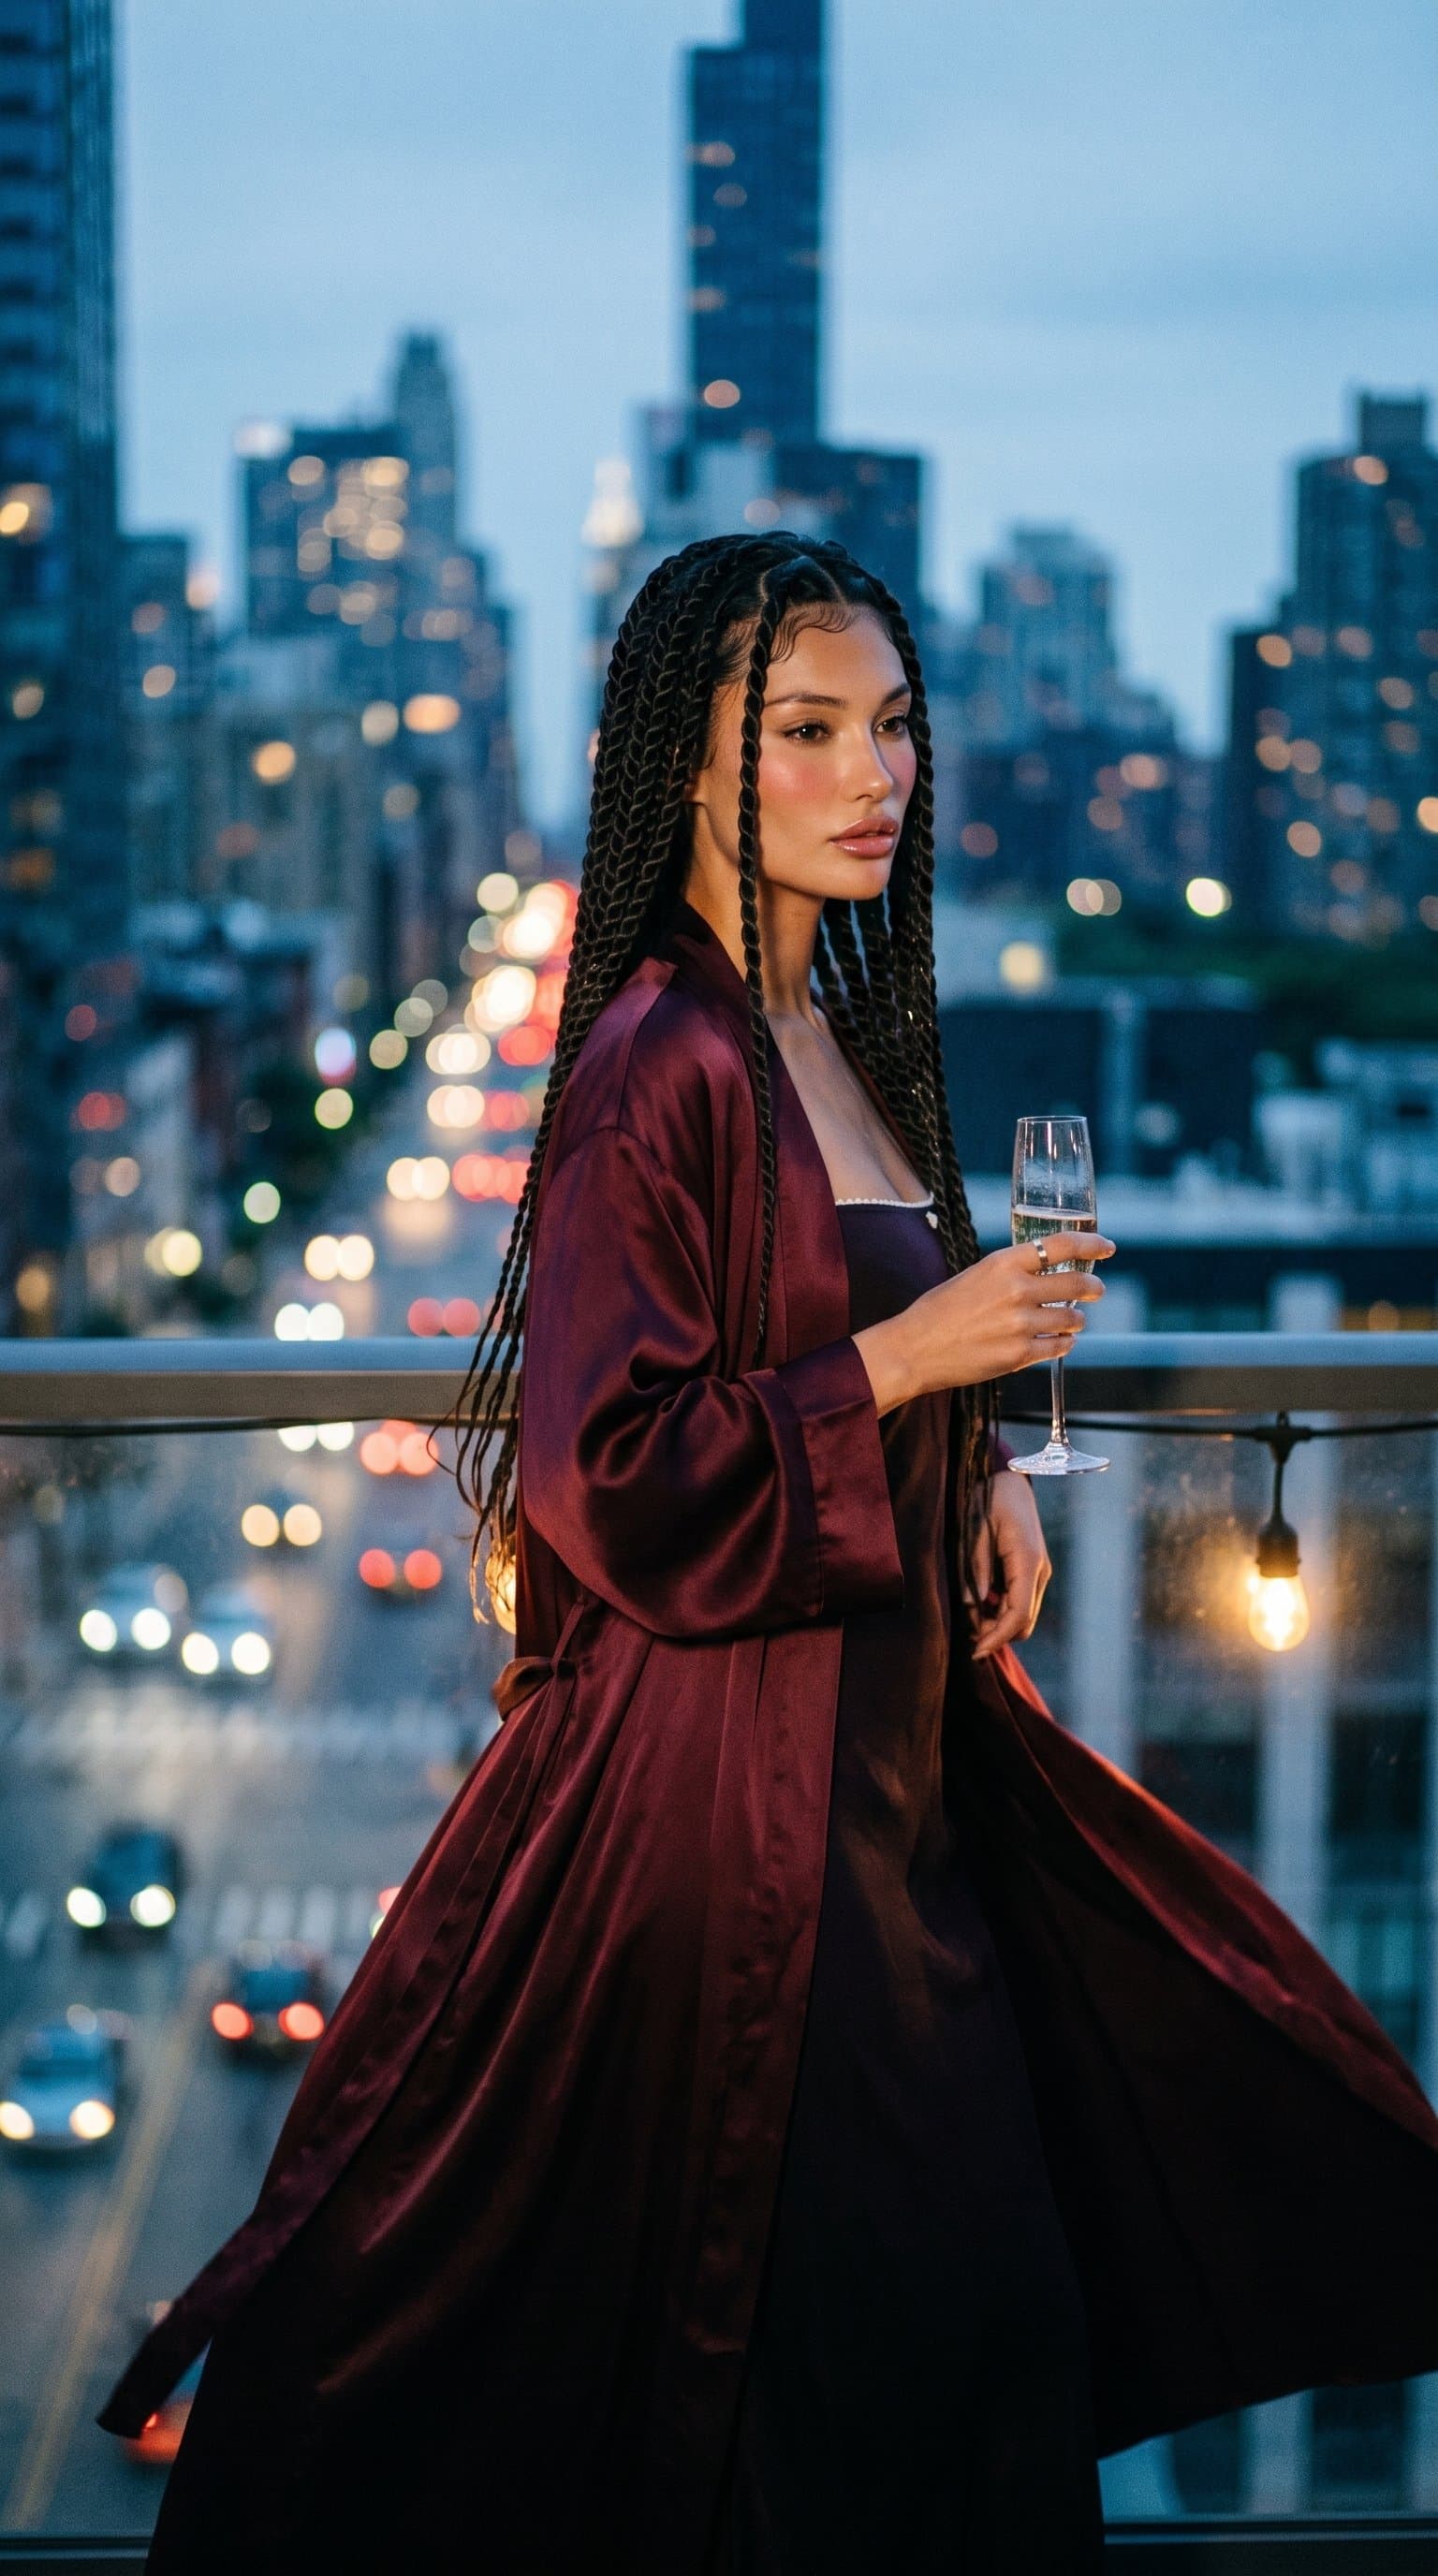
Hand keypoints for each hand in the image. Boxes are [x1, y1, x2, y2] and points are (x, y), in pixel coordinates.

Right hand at [853, 1231, 1116, 1413]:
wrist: (914, 1349)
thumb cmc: (939, 1311)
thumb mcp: (975, 1276)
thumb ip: (1010, 1273)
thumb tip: (1044, 1273)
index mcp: (1003, 1262)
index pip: (1061, 1245)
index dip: (1091, 1244)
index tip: (1107, 1247)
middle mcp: (1017, 1289)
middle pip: (1076, 1283)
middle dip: (1093, 1287)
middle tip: (1097, 1290)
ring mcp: (1021, 1323)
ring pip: (1072, 1318)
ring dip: (1076, 1319)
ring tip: (1071, 1320)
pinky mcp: (1020, 1354)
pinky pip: (1059, 1347)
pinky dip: (1063, 1343)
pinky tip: (1060, 1341)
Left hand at [965, 1469, 1051, 1660]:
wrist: (1009, 1482)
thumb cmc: (989, 1500)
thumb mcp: (975, 1531)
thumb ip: (975, 1569)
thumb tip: (971, 1604)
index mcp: (1028, 1561)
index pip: (1019, 1614)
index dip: (997, 1637)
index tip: (975, 1651)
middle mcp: (1039, 1572)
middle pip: (1024, 1623)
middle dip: (996, 1634)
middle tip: (965, 1634)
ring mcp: (1039, 1573)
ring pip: (1023, 1616)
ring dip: (998, 1624)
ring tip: (968, 1617)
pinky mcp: (1032, 1573)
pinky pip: (1020, 1602)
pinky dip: (1001, 1611)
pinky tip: (979, 1603)